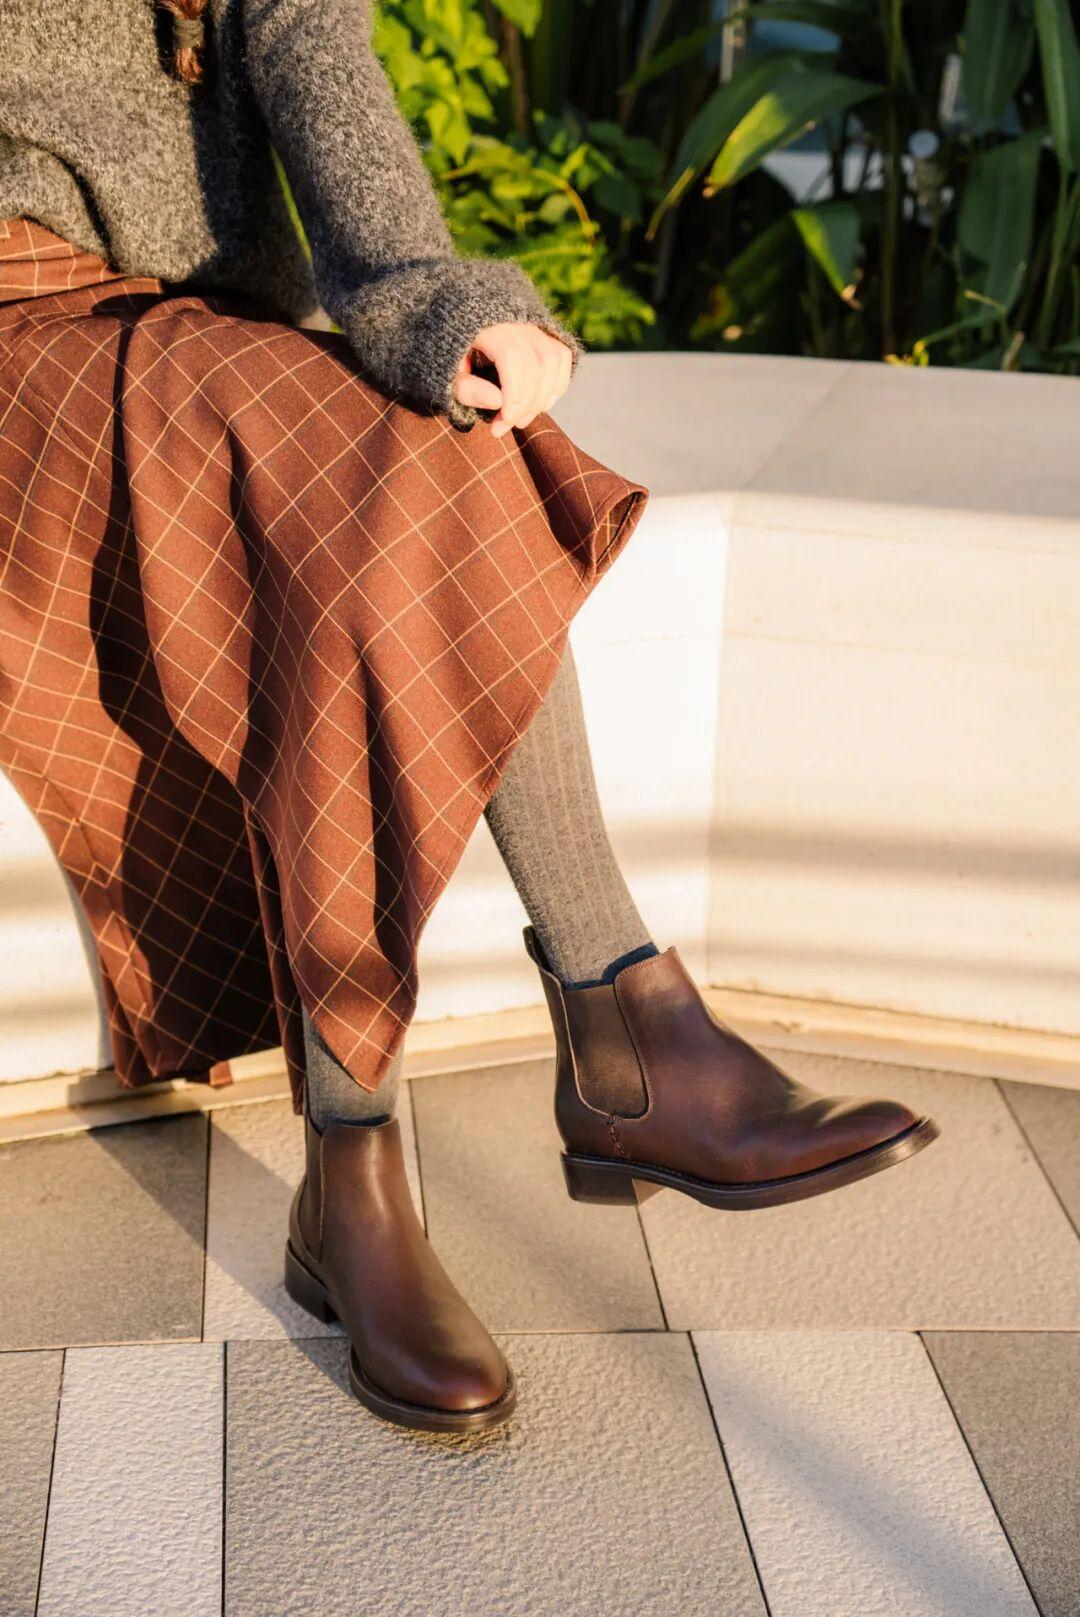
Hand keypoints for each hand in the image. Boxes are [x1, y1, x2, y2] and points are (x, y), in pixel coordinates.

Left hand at [452, 323, 573, 438]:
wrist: (456, 329)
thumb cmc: (450, 358)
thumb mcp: (446, 374)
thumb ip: (466, 388)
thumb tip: (498, 401)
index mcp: (487, 326)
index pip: (512, 358)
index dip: (515, 393)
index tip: (505, 420)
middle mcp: (515, 320)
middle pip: (537, 363)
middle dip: (526, 404)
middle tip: (505, 426)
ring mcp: (533, 325)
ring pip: (553, 360)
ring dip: (542, 398)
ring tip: (520, 419)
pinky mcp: (545, 334)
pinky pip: (561, 357)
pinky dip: (556, 385)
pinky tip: (539, 404)